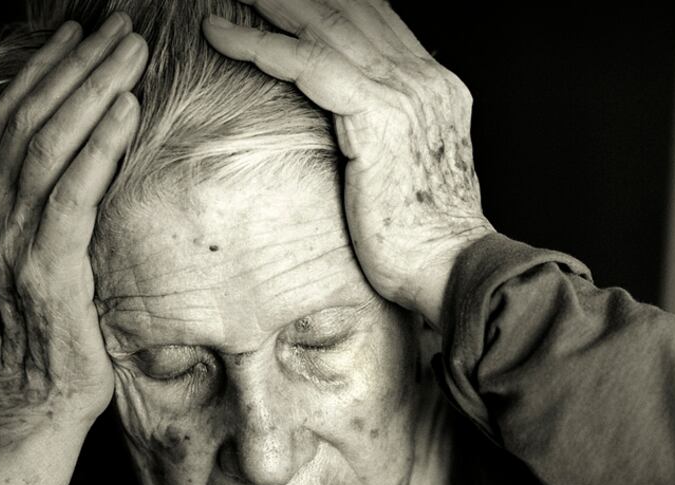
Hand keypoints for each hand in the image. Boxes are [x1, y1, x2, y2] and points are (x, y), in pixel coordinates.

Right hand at [0, 14, 144, 432]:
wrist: (36, 400)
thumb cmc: (53, 330)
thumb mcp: (38, 258)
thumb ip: (46, 208)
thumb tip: (87, 158)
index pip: (4, 121)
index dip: (41, 72)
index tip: (75, 35)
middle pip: (25, 120)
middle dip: (73, 66)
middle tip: (115, 28)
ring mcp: (6, 242)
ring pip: (46, 144)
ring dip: (92, 90)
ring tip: (129, 52)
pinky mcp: (44, 268)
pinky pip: (71, 192)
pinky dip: (98, 146)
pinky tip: (126, 110)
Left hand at [203, 0, 493, 327]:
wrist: (453, 268)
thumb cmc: (425, 240)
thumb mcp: (411, 171)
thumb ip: (388, 135)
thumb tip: (349, 131)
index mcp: (437, 88)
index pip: (377, 22)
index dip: (329, 3)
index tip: (283, 1)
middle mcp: (425, 80)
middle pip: (351, 9)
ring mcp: (406, 94)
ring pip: (326, 25)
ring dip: (272, 4)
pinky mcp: (379, 118)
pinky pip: (309, 64)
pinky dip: (261, 44)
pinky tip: (221, 34)